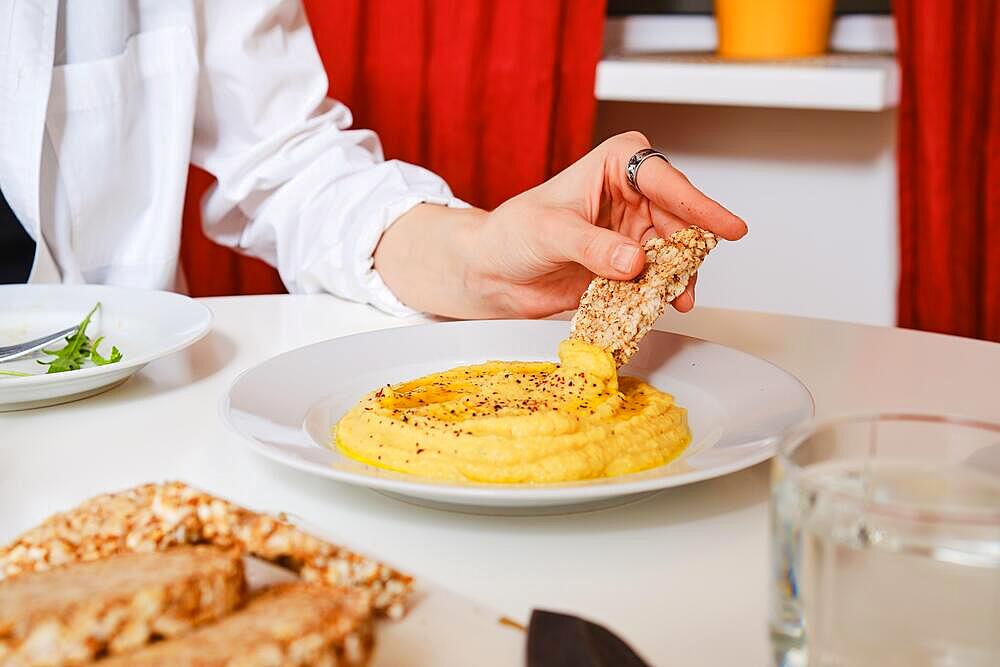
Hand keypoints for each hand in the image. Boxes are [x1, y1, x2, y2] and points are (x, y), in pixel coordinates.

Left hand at [375, 132, 746, 318]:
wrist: (493, 272)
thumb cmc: (512, 235)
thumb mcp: (548, 233)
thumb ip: (592, 246)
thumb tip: (634, 260)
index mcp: (614, 165)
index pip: (662, 179)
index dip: (697, 204)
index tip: (724, 227)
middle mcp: (632, 195)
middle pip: (680, 219)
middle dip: (689, 250)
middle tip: (688, 279)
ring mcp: (635, 233)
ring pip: (675, 253)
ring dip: (678, 277)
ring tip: (675, 299)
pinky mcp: (631, 267)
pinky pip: (659, 280)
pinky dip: (662, 295)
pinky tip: (659, 307)